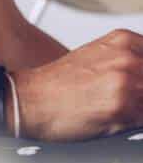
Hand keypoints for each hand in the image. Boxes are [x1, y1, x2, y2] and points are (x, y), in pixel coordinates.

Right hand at [14, 28, 142, 140]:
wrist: (31, 100)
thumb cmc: (59, 84)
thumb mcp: (98, 58)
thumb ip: (128, 62)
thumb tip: (142, 76)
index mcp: (123, 40)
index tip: (137, 83)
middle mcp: (127, 57)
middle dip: (141, 93)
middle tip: (124, 97)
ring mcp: (126, 81)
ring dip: (138, 109)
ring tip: (118, 109)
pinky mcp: (124, 107)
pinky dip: (134, 123)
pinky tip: (114, 119)